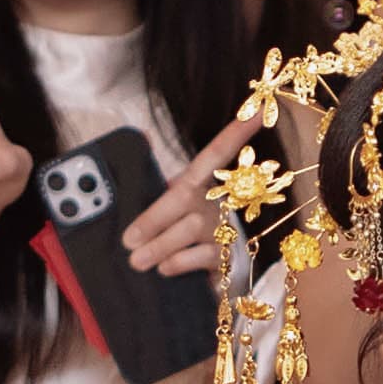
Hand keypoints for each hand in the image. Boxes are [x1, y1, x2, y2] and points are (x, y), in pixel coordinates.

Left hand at [127, 98, 264, 281]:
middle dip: (153, 219)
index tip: (253, 112)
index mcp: (200, 184)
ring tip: (138, 260)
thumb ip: (155, 180)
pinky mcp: (226, 255)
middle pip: (185, 197)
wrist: (210, 271)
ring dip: (159, 246)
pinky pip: (198, 256)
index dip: (234, 134)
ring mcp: (223, 227)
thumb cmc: (183, 230)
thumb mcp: (170, 203)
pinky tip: (165, 268)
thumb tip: (142, 135)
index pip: (217, 154)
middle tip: (128, 241)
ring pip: (189, 229)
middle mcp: (216, 201)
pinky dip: (176, 262)